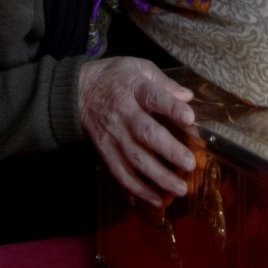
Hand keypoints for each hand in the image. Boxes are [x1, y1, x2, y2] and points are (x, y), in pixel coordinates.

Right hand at [77, 57, 197, 202]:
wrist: (77, 92)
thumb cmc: (115, 77)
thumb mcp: (138, 68)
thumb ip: (164, 83)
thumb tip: (188, 97)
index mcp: (134, 89)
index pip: (153, 97)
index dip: (171, 107)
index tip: (189, 117)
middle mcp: (124, 114)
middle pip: (146, 133)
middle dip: (169, 150)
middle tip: (190, 163)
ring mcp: (114, 136)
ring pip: (136, 159)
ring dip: (158, 176)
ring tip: (180, 188)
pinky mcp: (106, 152)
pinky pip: (121, 173)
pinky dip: (138, 189)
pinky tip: (157, 200)